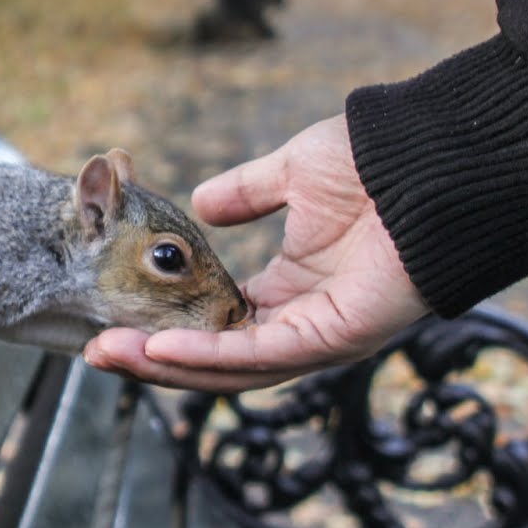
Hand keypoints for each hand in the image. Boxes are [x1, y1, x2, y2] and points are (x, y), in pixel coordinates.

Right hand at [84, 115, 428, 391]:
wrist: (431, 158)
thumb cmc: (377, 162)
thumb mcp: (292, 174)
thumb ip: (246, 193)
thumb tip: (201, 204)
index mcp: (294, 291)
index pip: (221, 327)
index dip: (168, 330)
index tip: (117, 321)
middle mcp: (304, 323)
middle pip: (218, 361)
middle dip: (155, 362)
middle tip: (97, 352)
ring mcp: (321, 336)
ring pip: (233, 369)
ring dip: (169, 367)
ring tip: (111, 355)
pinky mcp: (335, 338)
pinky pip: (262, 356)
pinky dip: (209, 356)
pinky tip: (162, 349)